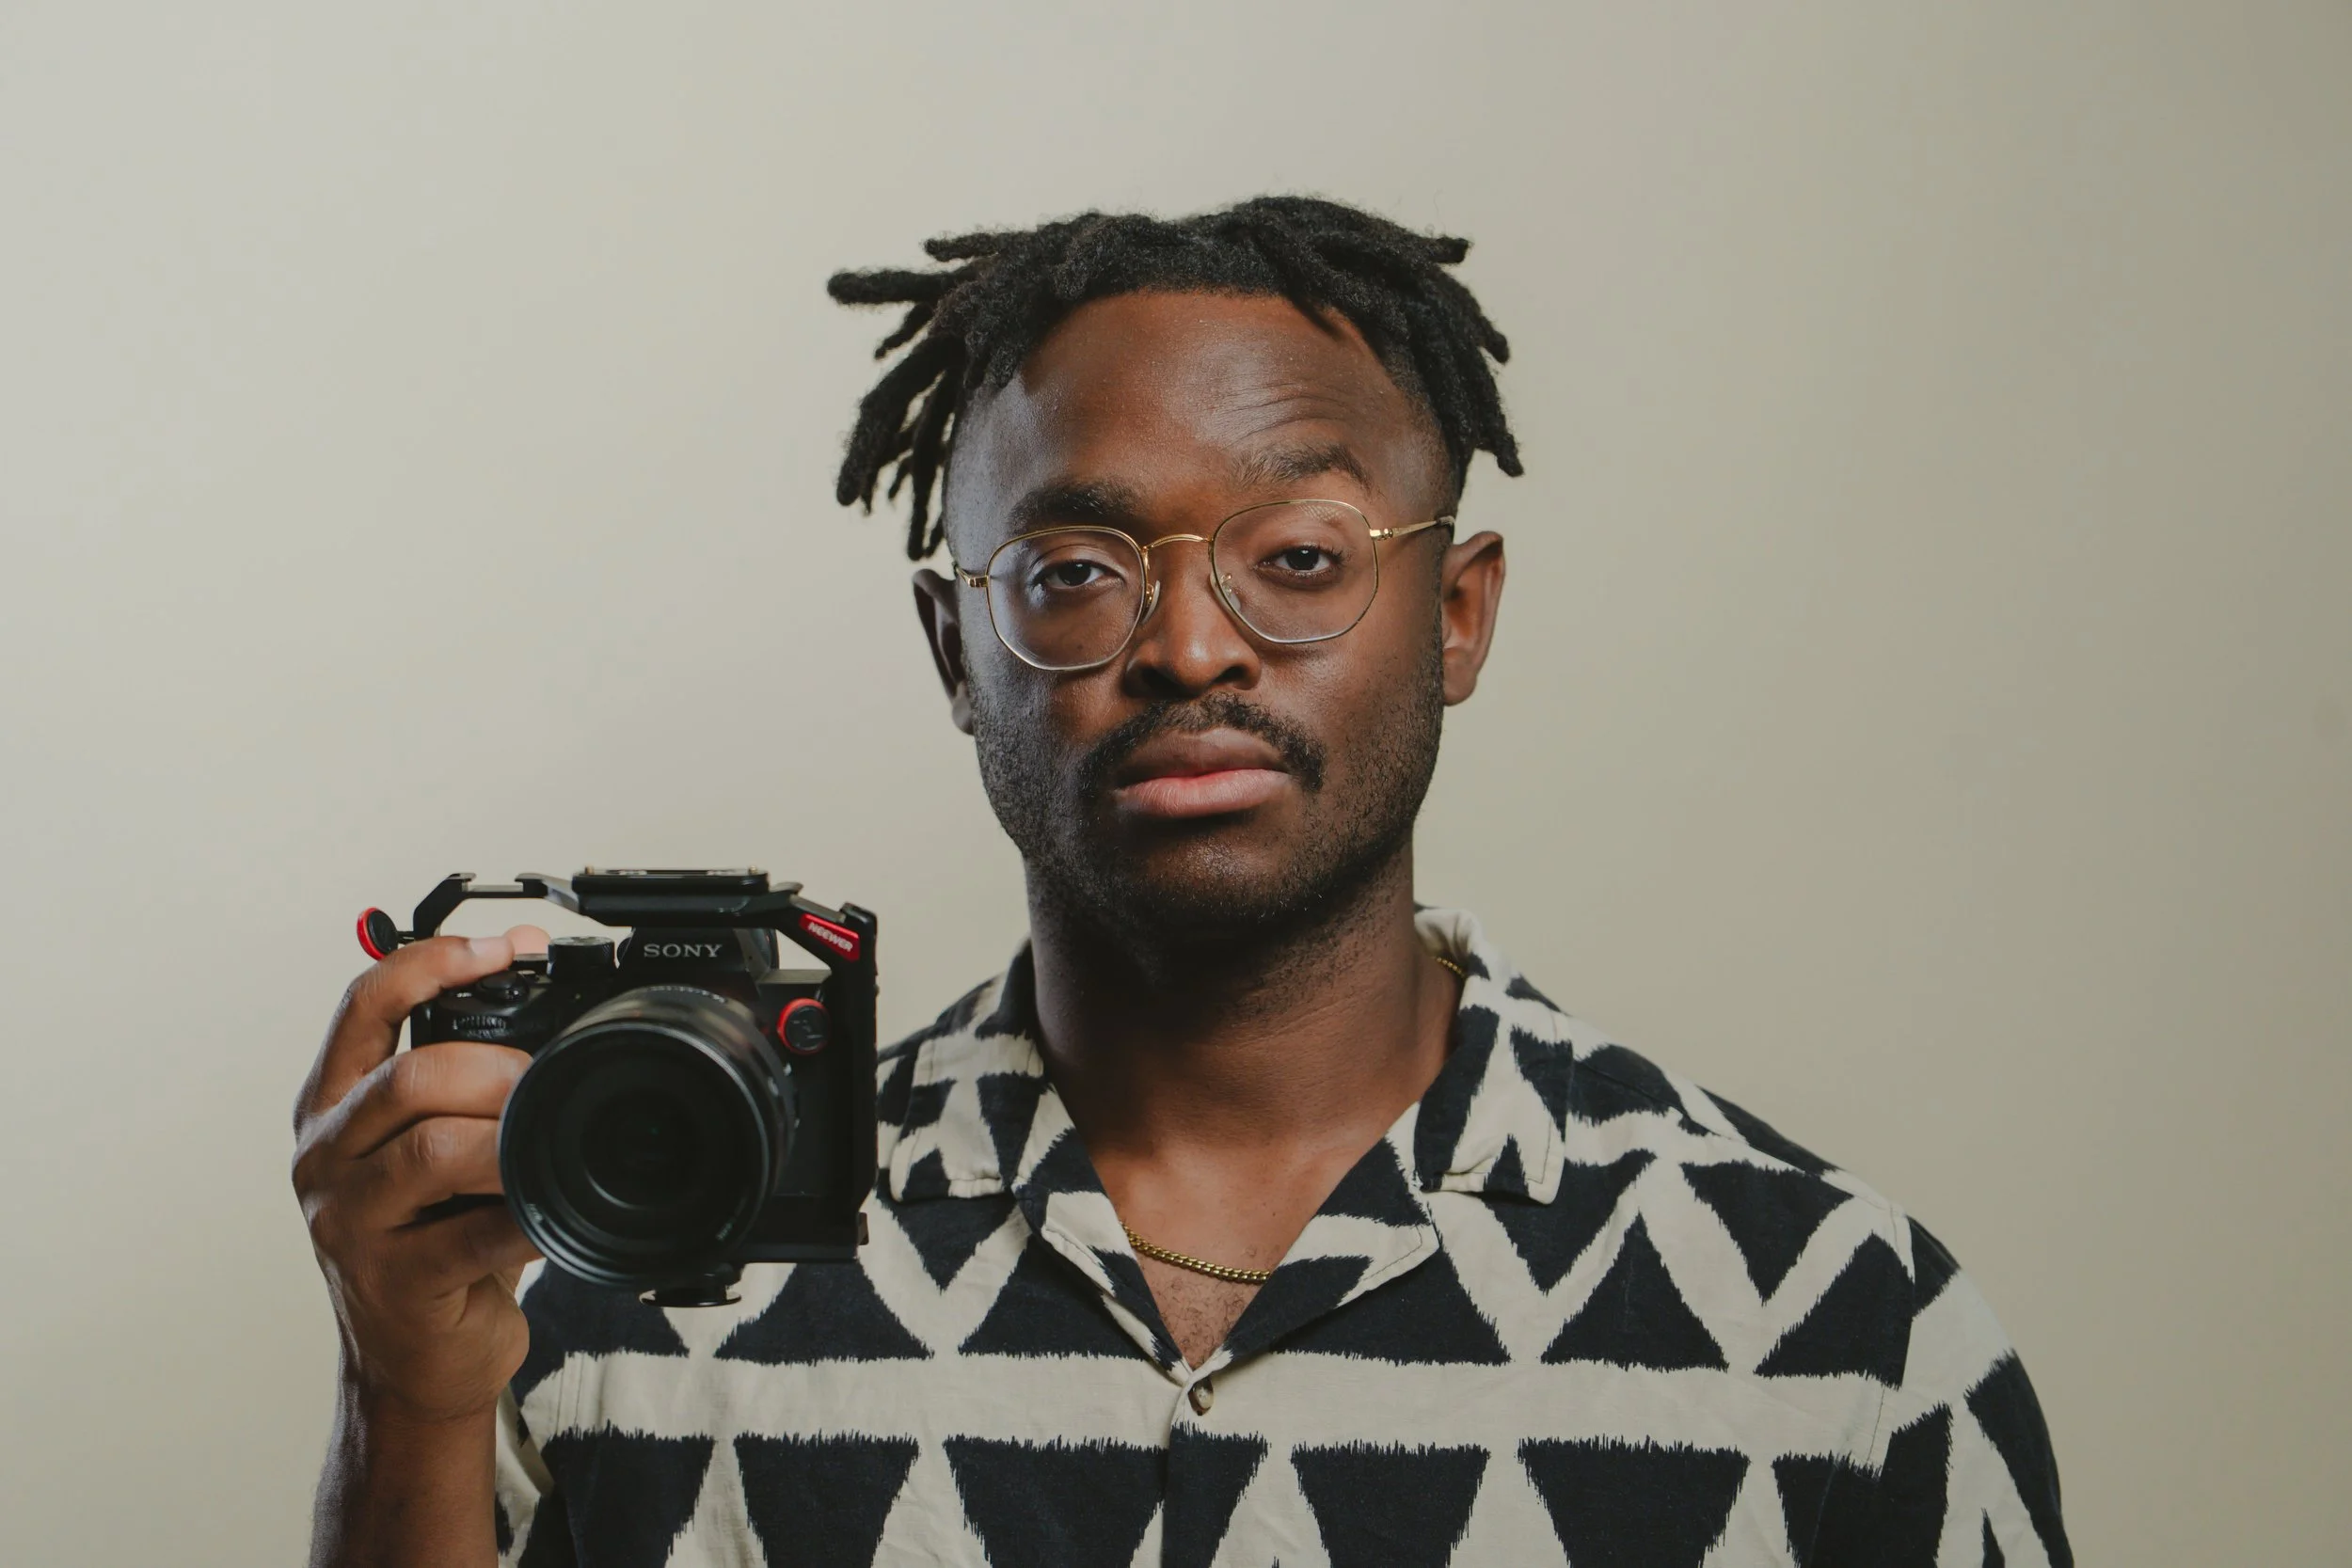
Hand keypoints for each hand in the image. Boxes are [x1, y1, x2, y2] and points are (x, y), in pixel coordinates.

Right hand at [293, 926, 548, 1427]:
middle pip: (408, 1078)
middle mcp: (325, 1157)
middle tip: (548, 1083)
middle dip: (495, 1068)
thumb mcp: (434, 1152)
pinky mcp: (392, 1282)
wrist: (416, 1361)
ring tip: (552, 1142)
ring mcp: (349, 1223)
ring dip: (510, 1138)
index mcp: (331, 1108)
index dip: (433, 962)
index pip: (364, 1006)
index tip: (508, 947)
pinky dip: (529, 1213)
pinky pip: (472, 1232)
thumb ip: (462, 1087)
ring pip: (433, 1150)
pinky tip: (558, 1210)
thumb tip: (555, 1015)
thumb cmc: (438, 1242)